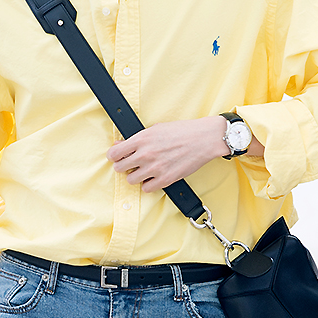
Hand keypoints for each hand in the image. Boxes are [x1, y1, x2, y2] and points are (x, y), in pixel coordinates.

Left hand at [107, 116, 262, 191]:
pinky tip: (154, 177)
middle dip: (125, 166)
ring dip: (136, 176)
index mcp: (141, 139)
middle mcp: (145, 154)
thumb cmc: (182, 131)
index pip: (114, 154)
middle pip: (120, 168)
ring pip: (131, 180)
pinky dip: (149, 184)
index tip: (119, 157)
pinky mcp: (165, 179)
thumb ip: (136, 139)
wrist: (203, 139)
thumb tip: (118, 145)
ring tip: (145, 170)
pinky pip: (146, 189)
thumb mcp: (155, 129)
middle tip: (132, 164)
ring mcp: (155, 168)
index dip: (114, 156)